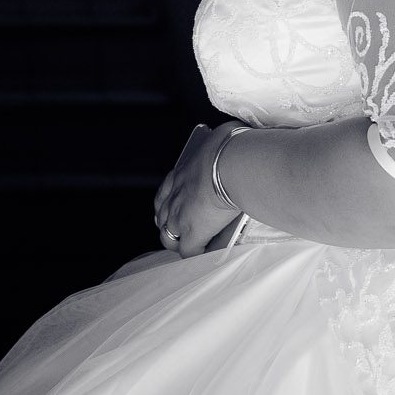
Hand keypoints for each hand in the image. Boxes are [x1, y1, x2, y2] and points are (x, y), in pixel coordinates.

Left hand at [153, 121, 243, 258]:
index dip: (170, 205)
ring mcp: (180, 216)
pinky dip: (198, 254)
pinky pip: (190, 252)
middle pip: (161, 218)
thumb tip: (233, 140)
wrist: (233, 163)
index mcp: (179, 174)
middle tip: (184, 230)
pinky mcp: (193, 232)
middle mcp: (174, 196)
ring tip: (194, 246)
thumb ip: (221, 147)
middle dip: (170, 226)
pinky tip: (209, 254)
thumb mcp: (220, 142)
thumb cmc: (231, 147)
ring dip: (179, 242)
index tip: (178, 209)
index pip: (165, 194)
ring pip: (169, 238)